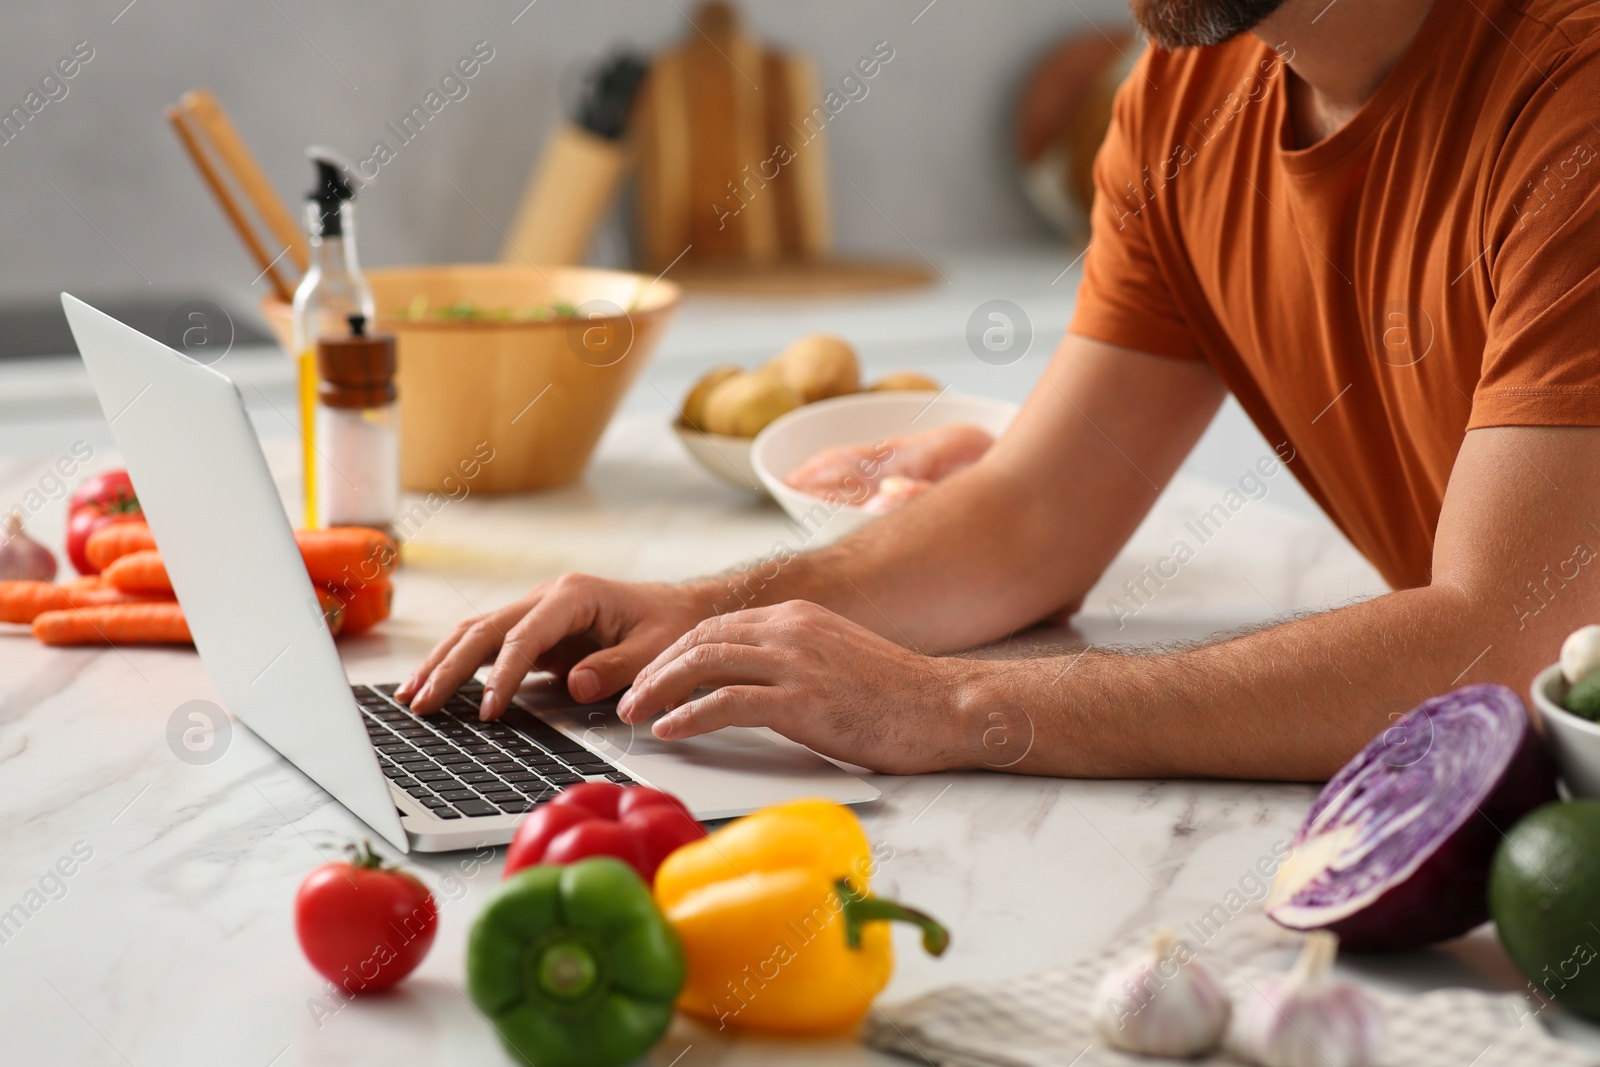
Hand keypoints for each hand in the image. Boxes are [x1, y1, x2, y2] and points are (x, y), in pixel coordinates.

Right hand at [397, 574, 712, 719]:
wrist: (678, 610)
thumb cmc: (669, 626)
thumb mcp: (658, 649)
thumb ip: (619, 668)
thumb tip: (575, 686)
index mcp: (574, 595)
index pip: (524, 637)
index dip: (502, 676)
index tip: (487, 711)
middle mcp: (546, 597)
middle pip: (484, 630)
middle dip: (449, 667)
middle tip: (422, 704)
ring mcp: (534, 612)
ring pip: (474, 634)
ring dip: (440, 664)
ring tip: (410, 697)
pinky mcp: (532, 632)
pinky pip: (486, 646)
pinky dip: (456, 665)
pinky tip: (432, 687)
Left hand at [616, 600, 976, 773]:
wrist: (947, 706)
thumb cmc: (898, 697)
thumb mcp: (837, 660)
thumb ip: (793, 661)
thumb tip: (750, 686)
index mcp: (797, 617)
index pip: (715, 627)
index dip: (674, 653)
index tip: (650, 679)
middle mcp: (791, 629)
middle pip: (699, 640)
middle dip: (655, 669)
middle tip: (628, 699)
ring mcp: (797, 662)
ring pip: (703, 664)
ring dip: (659, 690)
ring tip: (635, 715)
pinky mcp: (803, 699)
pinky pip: (727, 702)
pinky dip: (688, 715)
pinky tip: (669, 731)